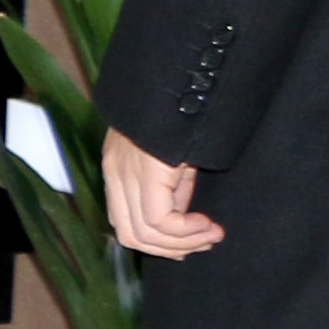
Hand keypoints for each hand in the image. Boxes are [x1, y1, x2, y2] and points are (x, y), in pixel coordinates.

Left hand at [106, 127, 222, 258]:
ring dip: (183, 243)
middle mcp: (116, 175)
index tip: (193, 240)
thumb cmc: (184, 116)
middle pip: (130, 236)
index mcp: (118, 171)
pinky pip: (158, 220)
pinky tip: (207, 224)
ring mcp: (126, 173)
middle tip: (206, 241)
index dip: (158, 242)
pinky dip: (186, 231)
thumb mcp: (174, 159)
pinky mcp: (144, 171)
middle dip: (172, 248)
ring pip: (143, 233)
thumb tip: (183, 219)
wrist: (183, 80)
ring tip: (212, 234)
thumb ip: (173, 188)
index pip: (125, 224)